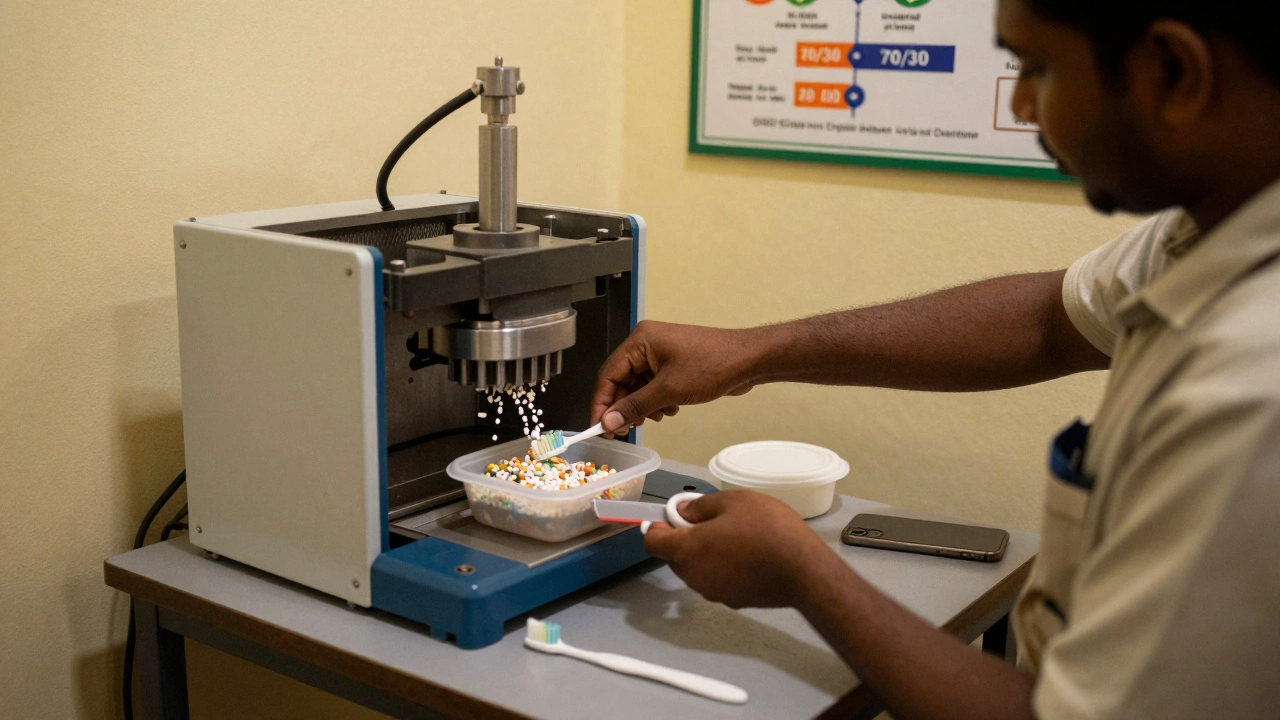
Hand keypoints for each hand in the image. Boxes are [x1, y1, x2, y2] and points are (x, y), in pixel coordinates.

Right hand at [591, 320, 761, 435]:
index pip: (608, 374)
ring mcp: (661, 355)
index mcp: (640, 340)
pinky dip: (657, 401)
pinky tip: (670, 409)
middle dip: (624, 407)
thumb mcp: (669, 390)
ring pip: (638, 387)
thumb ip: (635, 407)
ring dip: (642, 407)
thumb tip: (610, 421)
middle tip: (623, 430)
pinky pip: (653, 387)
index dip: (601, 403)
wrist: (749, 360)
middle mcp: (647, 345)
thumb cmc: (714, 363)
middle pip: (621, 381)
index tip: (597, 426)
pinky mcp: (673, 365)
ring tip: (655, 417)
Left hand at [643, 490, 835, 608]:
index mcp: (687, 550)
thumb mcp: (733, 501)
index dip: (657, 526)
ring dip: (705, 553)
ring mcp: (713, 592)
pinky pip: (717, 579)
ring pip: (697, 569)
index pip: (652, 542)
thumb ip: (701, 505)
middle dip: (685, 538)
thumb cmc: (767, 531)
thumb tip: (685, 512)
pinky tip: (748, 555)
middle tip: (711, 520)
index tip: (671, 516)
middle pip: (674, 556)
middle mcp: (694, 577)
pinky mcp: (733, 601)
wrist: (803, 571)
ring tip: (735, 536)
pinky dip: (723, 567)